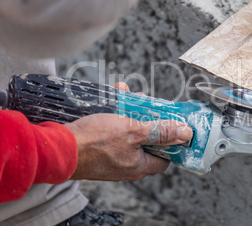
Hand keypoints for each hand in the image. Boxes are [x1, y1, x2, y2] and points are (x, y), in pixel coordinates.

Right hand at [65, 83, 192, 180]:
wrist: (56, 147)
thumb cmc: (94, 142)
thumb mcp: (133, 132)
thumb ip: (160, 132)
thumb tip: (185, 133)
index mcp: (139, 166)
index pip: (165, 158)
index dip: (172, 142)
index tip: (173, 126)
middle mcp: (127, 165)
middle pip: (147, 141)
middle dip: (148, 119)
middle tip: (148, 105)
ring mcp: (112, 158)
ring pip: (129, 132)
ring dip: (132, 112)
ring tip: (130, 95)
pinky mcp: (99, 149)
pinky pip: (113, 130)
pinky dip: (116, 114)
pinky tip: (114, 95)